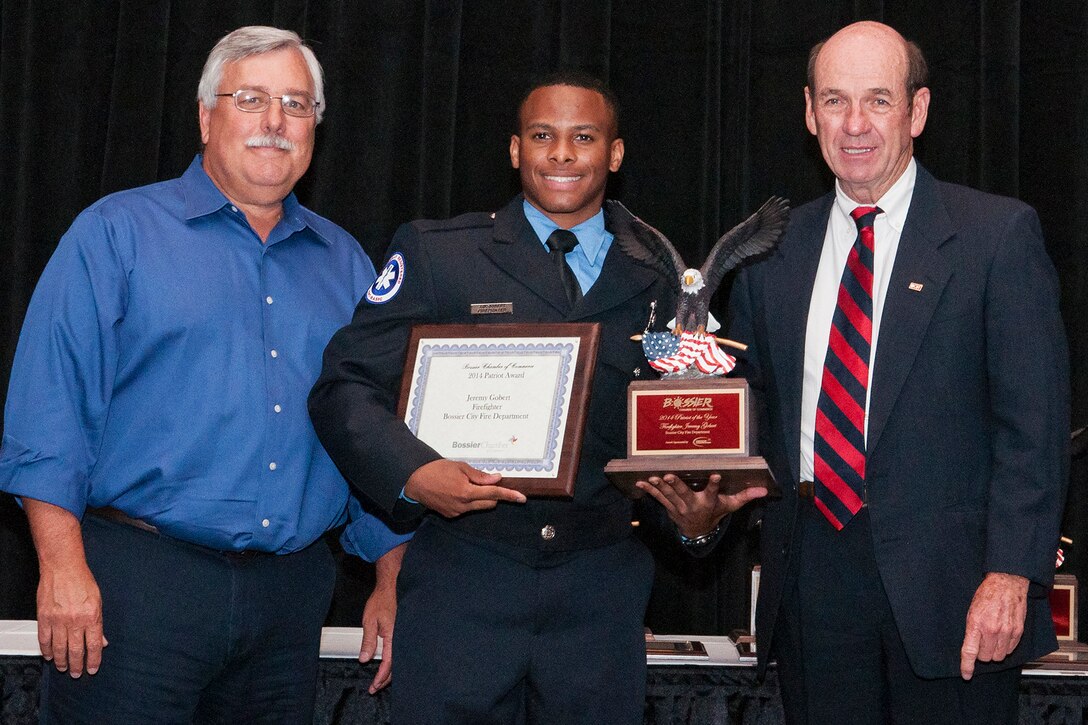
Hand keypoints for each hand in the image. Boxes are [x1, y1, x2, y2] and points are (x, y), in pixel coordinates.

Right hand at [36, 560, 106, 677]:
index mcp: (91, 616)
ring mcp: (58, 620)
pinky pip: (44, 639)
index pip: (94, 645)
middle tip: (77, 673)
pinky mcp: (44, 618)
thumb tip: (102, 642)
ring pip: (59, 648)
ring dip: (62, 661)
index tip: (92, 669)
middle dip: (77, 665)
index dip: (93, 660)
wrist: (63, 568)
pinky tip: (49, 656)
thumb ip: (99, 623)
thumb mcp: (98, 602)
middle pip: (76, 650)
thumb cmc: (82, 581)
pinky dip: (46, 650)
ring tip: (64, 668)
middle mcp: (75, 620)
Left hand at [360, 542, 405, 693]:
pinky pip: (398, 652)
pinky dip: (393, 662)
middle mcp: (400, 638)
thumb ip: (368, 640)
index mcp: (393, 636)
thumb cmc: (381, 600)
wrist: (392, 586)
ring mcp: (402, 636)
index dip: (381, 676)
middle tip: (374, 688)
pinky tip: (388, 665)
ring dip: (389, 672)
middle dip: (385, 679)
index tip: (373, 686)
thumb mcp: (370, 620)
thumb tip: (364, 659)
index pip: (389, 663)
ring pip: (398, 660)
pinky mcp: (400, 633)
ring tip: (380, 680)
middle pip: (396, 666)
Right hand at [404, 459, 525, 517]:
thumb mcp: (460, 467)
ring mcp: (457, 512)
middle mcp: (463, 505)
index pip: (494, 494)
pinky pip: (467, 509)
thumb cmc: (437, 470)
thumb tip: (497, 478)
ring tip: (464, 484)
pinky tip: (455, 492)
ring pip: (478, 507)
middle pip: (489, 503)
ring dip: (479, 498)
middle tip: (485, 482)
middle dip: (492, 495)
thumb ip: (480, 476)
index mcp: (467, 492)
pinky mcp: (451, 516)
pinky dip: (468, 501)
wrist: (415, 482)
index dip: (509, 495)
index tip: (522, 498)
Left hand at [635, 473, 766, 538]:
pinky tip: (639, 482)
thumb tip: (764, 490)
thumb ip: (745, 496)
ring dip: (659, 487)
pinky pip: (658, 498)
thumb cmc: (715, 514)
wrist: (698, 533)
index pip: (713, 492)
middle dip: (676, 485)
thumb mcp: (730, 506)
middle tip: (668, 476)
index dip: (714, 485)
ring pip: (668, 496)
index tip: (716, 475)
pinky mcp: (669, 507)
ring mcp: (679, 507)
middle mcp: (692, 505)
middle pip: (684, 494)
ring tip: (652, 477)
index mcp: (708, 502)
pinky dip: (648, 490)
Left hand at [960, 572, 1028, 679]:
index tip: (966, 675)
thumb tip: (971, 648)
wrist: (1007, 584)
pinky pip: (1010, 650)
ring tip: (992, 638)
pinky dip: (1005, 647)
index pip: (969, 651)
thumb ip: (971, 630)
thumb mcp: (971, 611)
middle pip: (986, 657)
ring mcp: (1006, 632)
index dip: (967, 666)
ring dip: (994, 651)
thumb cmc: (986, 595)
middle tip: (982, 641)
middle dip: (982, 654)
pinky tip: (1002, 636)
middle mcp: (992, 630)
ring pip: (999, 656)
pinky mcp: (1018, 632)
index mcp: (976, 624)